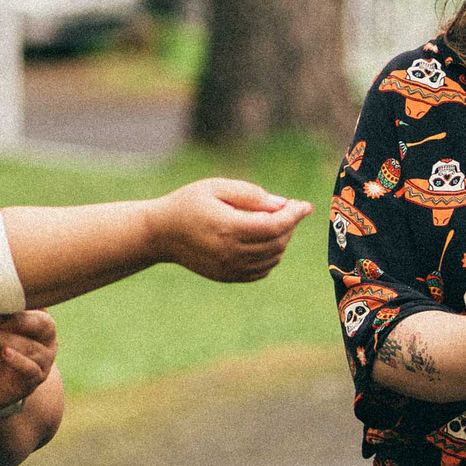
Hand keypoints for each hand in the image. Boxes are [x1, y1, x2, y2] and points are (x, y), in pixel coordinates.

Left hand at [0, 310, 56, 409]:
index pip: (38, 307)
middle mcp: (48, 339)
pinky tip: (5, 353)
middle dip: (19, 319)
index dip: (19, 302)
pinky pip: (31, 368)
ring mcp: (45, 360)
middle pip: (44, 324)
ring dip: (7, 339)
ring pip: (32, 347)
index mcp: (39, 321)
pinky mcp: (36, 378)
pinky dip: (18, 360)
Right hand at [151, 179, 311, 282]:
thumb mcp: (217, 187)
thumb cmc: (189, 204)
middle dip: (288, 225)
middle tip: (286, 209)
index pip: (274, 225)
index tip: (305, 205)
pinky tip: (262, 240)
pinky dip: (270, 256)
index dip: (294, 215)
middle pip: (277, 242)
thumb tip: (282, 205)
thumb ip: (251, 195)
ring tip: (271, 221)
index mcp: (228, 227)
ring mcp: (229, 268)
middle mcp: (230, 252)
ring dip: (281, 240)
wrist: (161, 234)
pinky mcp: (228, 277)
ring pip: (273, 257)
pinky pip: (262, 271)